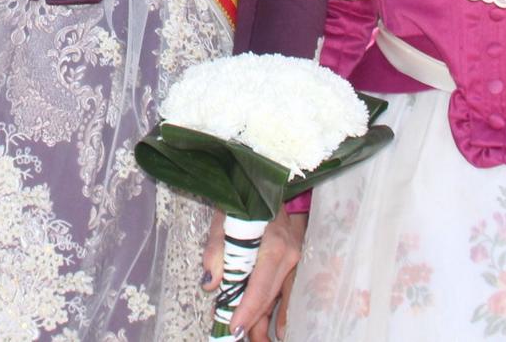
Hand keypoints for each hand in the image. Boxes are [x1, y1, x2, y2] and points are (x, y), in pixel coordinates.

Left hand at [202, 209, 306, 340]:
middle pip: (270, 296)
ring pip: (279, 294)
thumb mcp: (225, 218)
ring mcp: (296, 257)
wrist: (271, 180)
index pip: (259, 288)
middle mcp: (289, 255)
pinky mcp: (296, 258)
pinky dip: (282, 308)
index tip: (233, 327)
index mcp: (273, 246)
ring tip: (257, 340)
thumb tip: (209, 282)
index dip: (246, 311)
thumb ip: (217, 250)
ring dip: (266, 319)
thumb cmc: (246, 198)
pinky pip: (288, 288)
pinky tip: (280, 328)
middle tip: (238, 337)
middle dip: (255, 321)